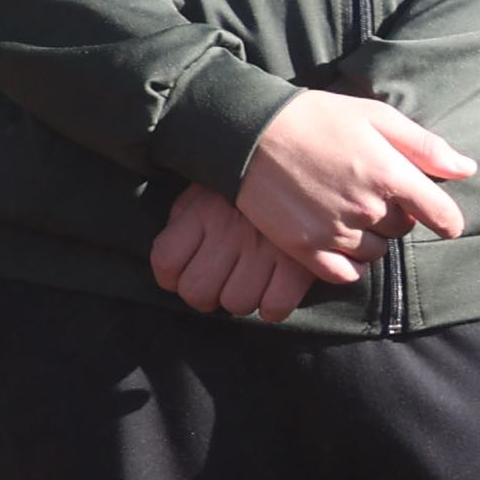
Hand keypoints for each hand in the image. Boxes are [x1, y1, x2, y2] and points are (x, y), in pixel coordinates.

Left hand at [148, 186, 313, 321]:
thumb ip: (185, 217)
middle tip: (220, 286)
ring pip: (236, 303)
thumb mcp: (210, 188)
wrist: (313, 171)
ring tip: (252, 285)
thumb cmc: (254, 186)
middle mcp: (229, 232)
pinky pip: (276, 306)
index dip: (171, 278)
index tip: (183, 277)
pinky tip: (276, 292)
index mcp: (203, 211)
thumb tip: (171, 260)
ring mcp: (265, 250)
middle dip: (205, 297)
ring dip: (242, 301)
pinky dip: (274, 307)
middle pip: (197, 291)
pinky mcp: (299, 263)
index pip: (166, 261)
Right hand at [235, 94, 475, 283]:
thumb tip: (467, 169)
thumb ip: (425, 146)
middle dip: (395, 214)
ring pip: (375, 251)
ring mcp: (335, 231)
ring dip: (370, 237)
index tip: (446, 223)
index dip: (448, 220)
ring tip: (347, 210)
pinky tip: (339, 240)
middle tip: (369, 192)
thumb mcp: (376, 117)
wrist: (249, 132)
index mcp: (390, 174)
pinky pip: (344, 273)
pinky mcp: (304, 248)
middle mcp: (366, 208)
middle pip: (401, 229)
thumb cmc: (317, 118)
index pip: (440, 214)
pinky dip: (348, 263)